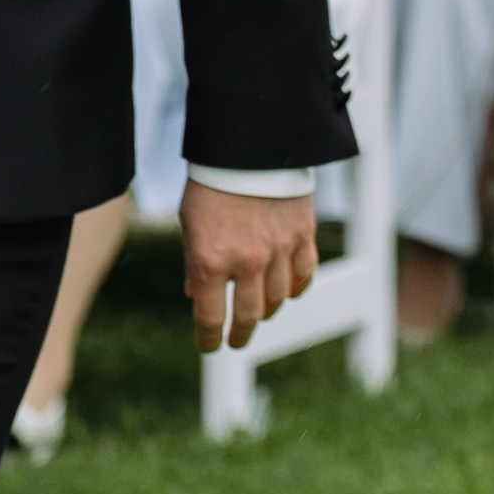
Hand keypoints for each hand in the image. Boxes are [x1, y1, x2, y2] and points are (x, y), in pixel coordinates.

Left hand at [179, 179, 315, 353]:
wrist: (248, 147)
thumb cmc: (211, 184)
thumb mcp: (189, 224)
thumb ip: (194, 262)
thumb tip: (194, 294)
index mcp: (209, 260)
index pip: (210, 317)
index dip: (208, 339)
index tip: (209, 347)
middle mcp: (245, 262)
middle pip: (248, 317)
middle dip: (240, 334)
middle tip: (236, 341)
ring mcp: (277, 251)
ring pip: (278, 300)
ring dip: (267, 311)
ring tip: (259, 313)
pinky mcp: (302, 236)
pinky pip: (304, 276)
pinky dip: (296, 289)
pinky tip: (288, 291)